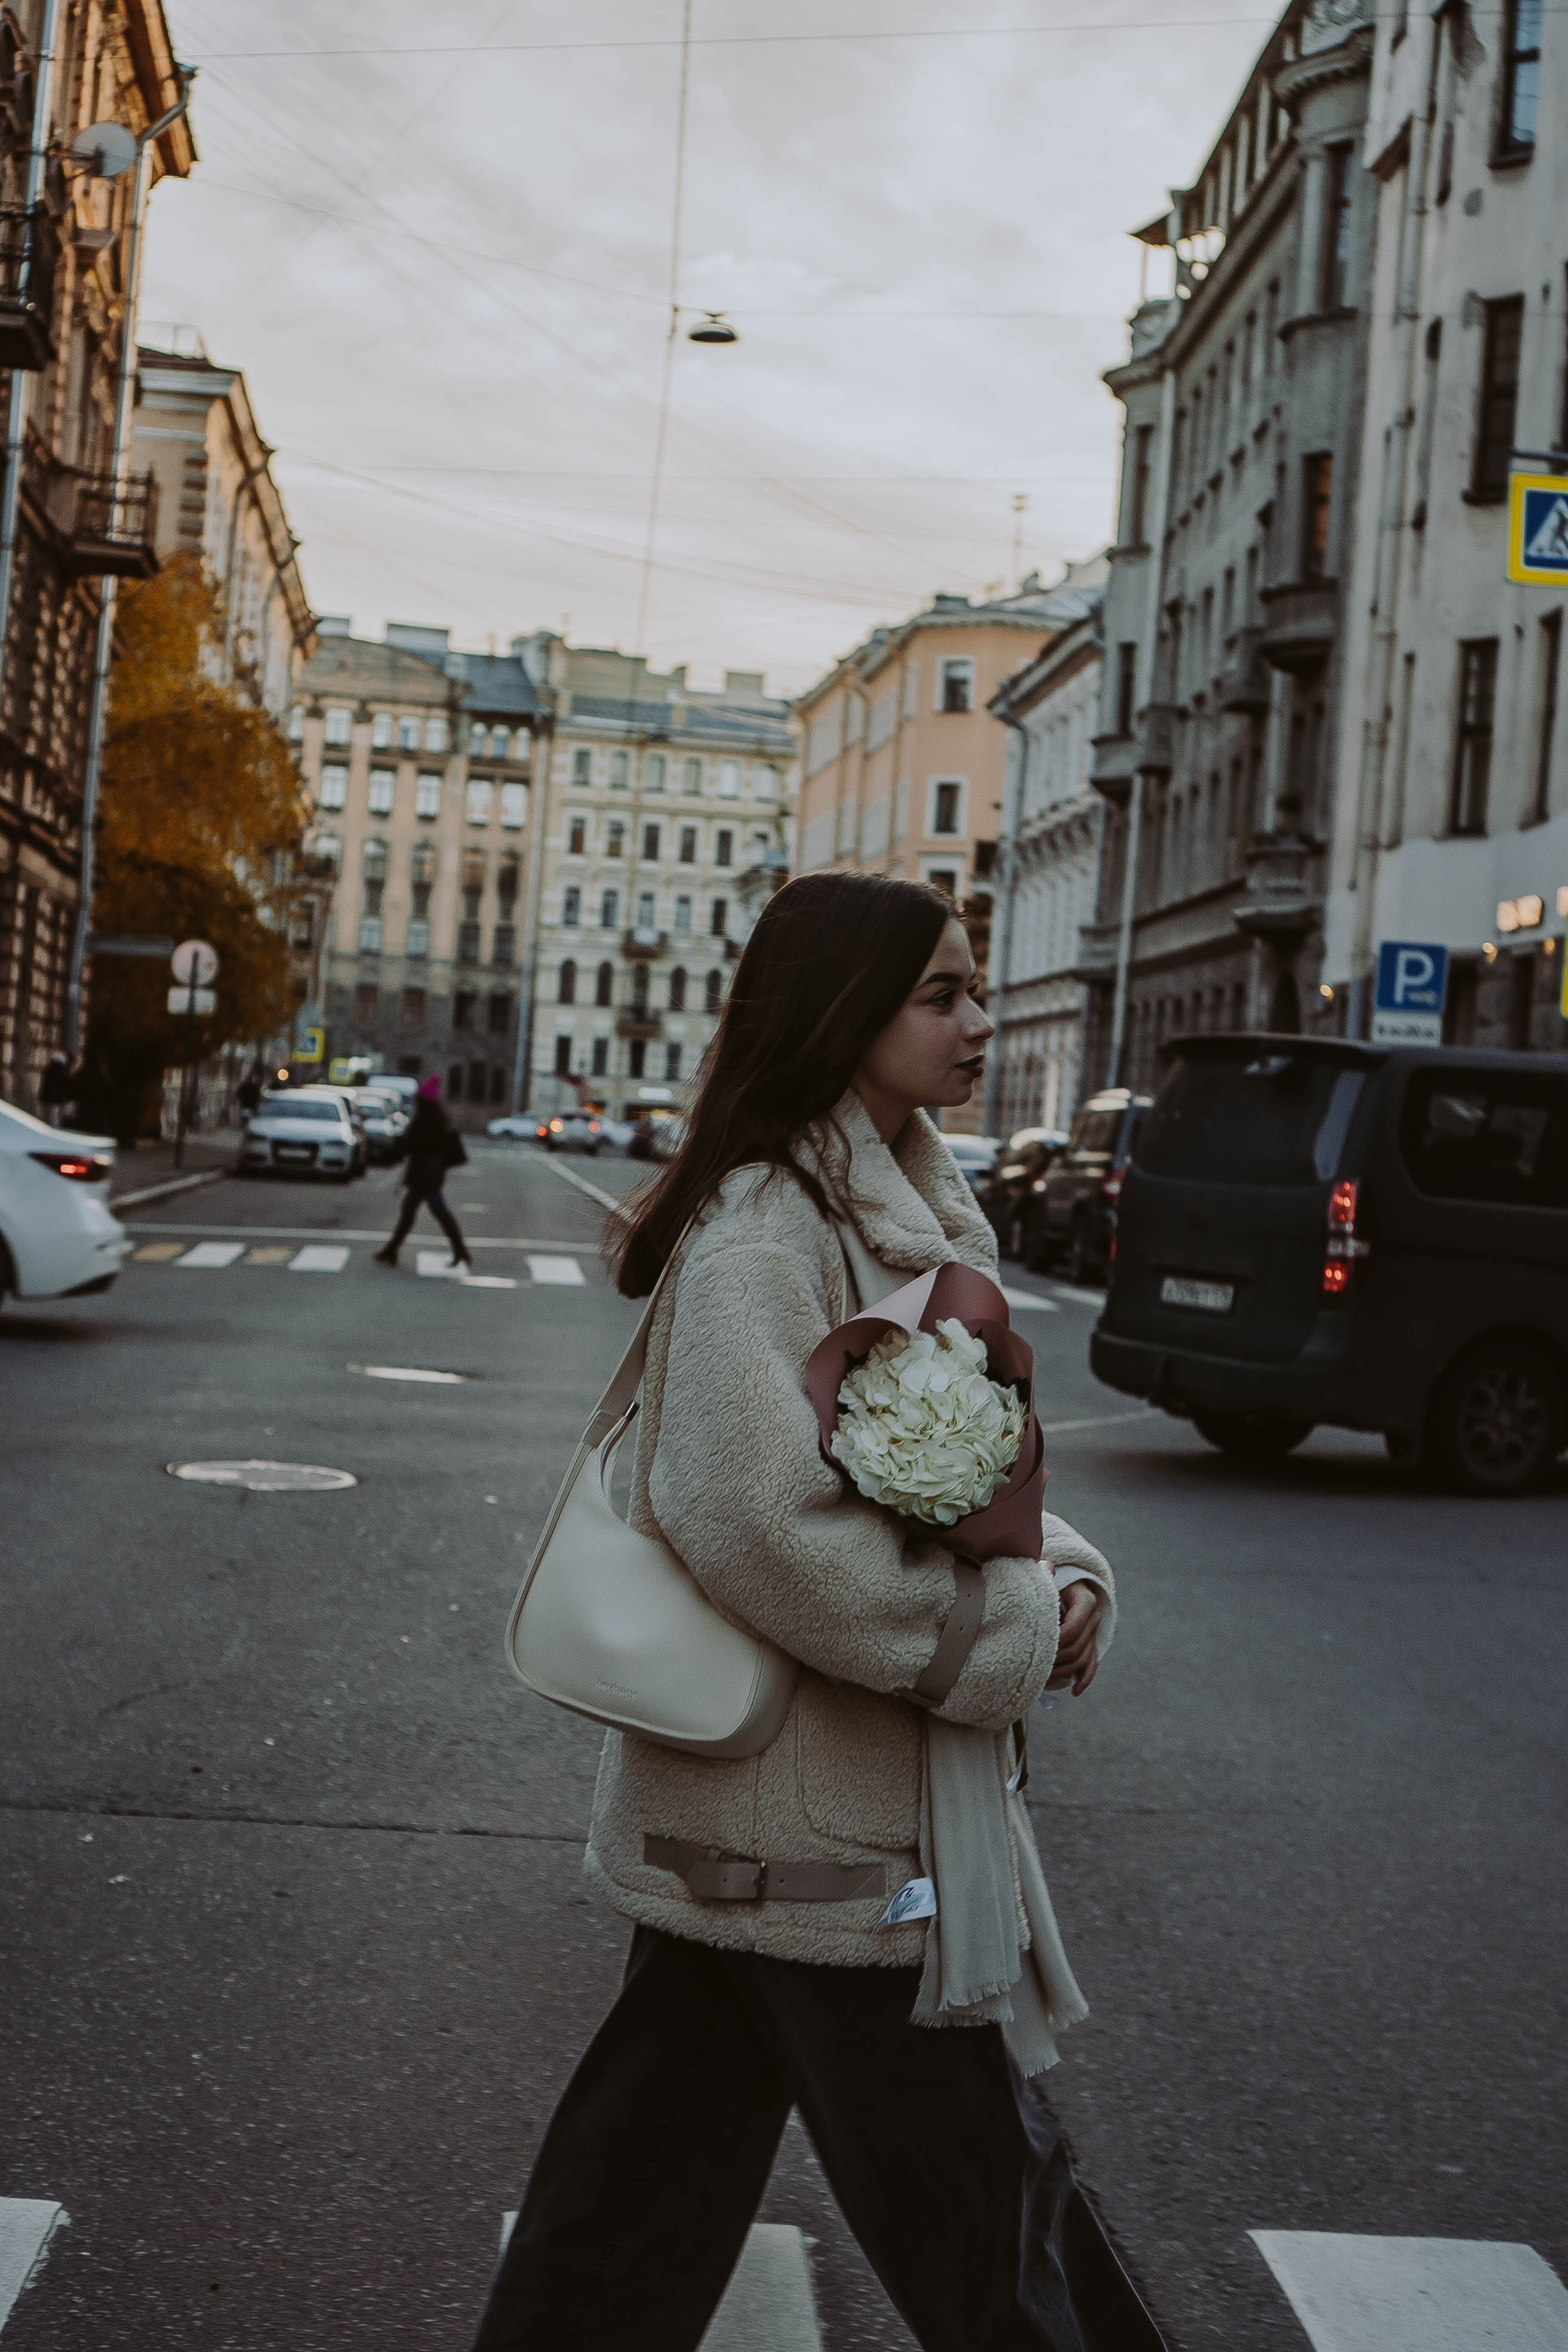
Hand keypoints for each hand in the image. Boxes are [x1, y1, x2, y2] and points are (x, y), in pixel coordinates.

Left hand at [1046, 1581, 1103, 1695]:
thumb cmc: (1052, 1582)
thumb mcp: (1049, 1579)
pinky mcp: (1091, 1644)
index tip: (1038, 1648)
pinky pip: (1092, 1664)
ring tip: (1045, 1678)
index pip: (1072, 1629)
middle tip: (1036, 1666)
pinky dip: (1085, 1678)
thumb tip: (1045, 1568)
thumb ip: (1045, 1575)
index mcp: (1085, 1601)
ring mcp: (1094, 1633)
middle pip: (1077, 1647)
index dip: (1055, 1642)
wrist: (1065, 1585)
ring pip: (1083, 1659)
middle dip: (1056, 1660)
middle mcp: (1093, 1618)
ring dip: (1065, 1672)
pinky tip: (1075, 1691)